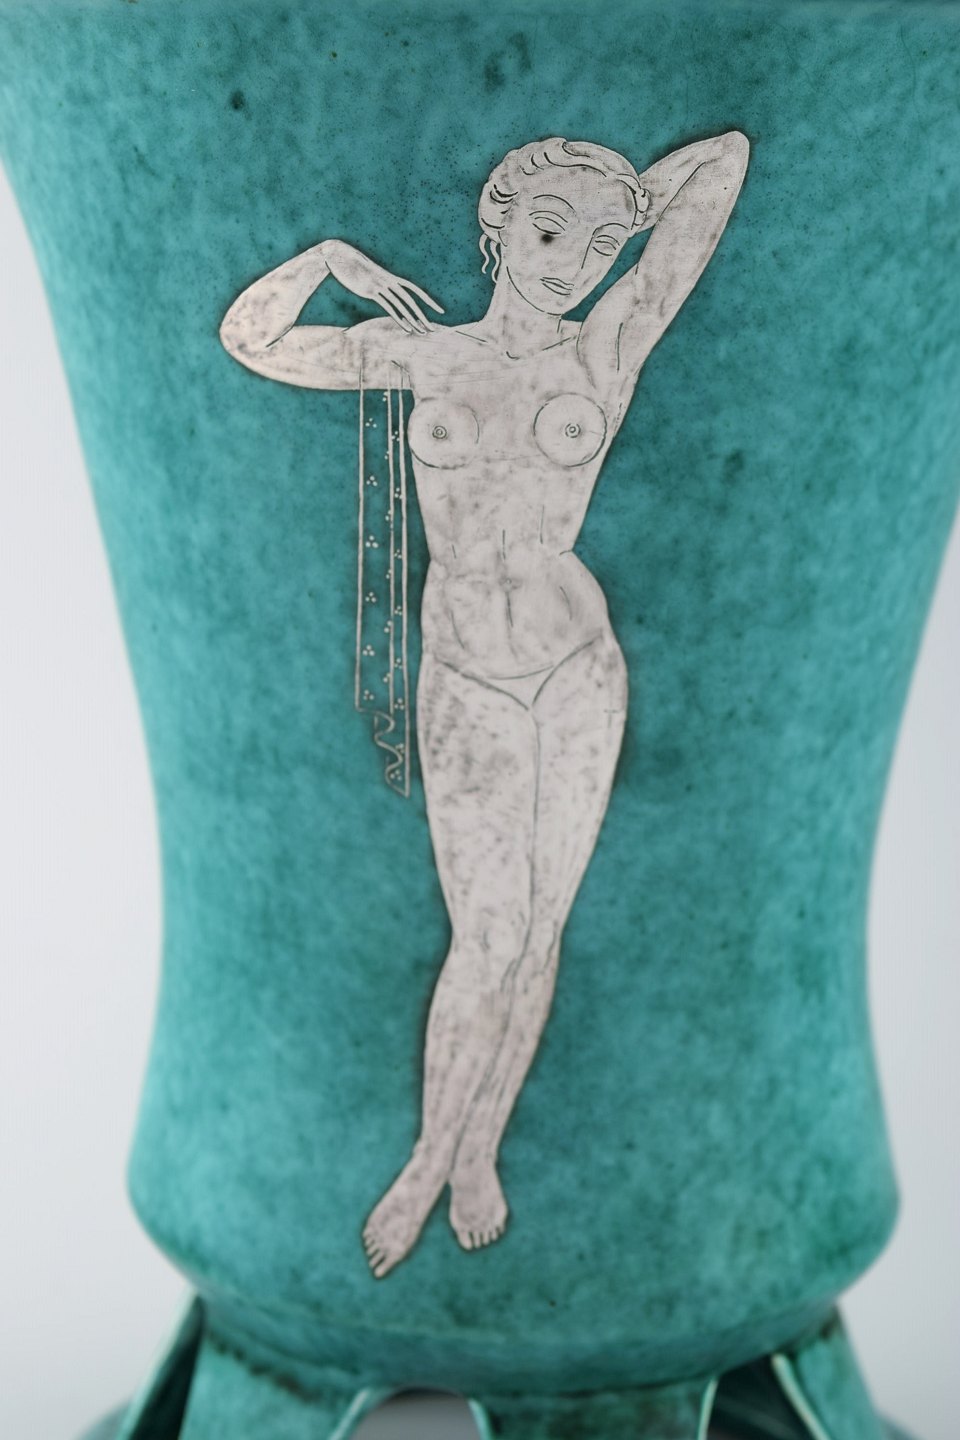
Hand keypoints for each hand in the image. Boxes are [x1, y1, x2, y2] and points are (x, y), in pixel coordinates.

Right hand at [321, 239, 443, 333]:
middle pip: (411, 299)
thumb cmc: (352, 266)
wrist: (338, 255)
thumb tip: (380, 288)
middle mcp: (388, 280)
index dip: (428, 300)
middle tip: (433, 329)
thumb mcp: (367, 274)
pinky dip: (399, 318)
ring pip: (402, 304)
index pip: (415, 290)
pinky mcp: (370, 291)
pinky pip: (389, 307)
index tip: (440, 310)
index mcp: (390, 277)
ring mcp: (380, 285)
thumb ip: (376, 282)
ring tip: (423, 332)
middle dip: (423, 315)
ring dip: (413, 319)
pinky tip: (407, 329)